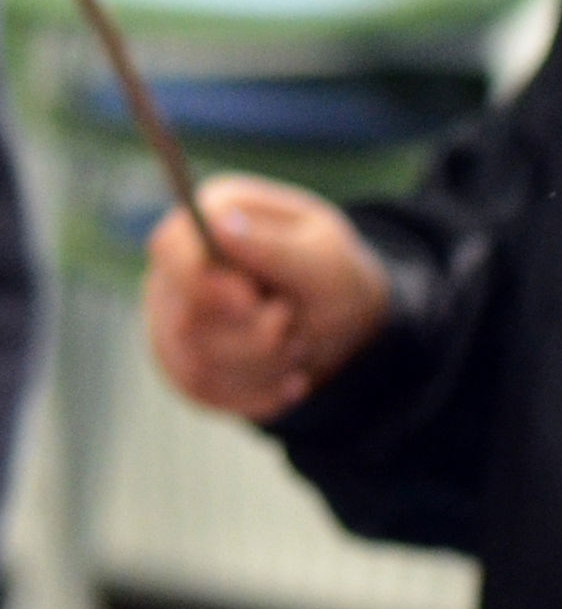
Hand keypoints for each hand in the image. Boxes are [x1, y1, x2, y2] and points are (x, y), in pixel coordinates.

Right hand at [144, 175, 390, 420]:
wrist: (345, 325)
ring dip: (266, 363)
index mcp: (215, 217)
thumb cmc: (336, 279)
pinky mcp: (182, 363)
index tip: (251, 299)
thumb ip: (276, 248)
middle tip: (292, 320)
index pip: (170, 246)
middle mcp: (180, 266)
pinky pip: (207, 391)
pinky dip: (260, 391)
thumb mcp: (328, 261)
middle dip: (255, 334)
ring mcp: (173, 317)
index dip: (203, 280)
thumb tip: (219, 224)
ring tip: (298, 343)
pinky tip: (291, 377)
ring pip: (197, 361)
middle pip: (186, 316)